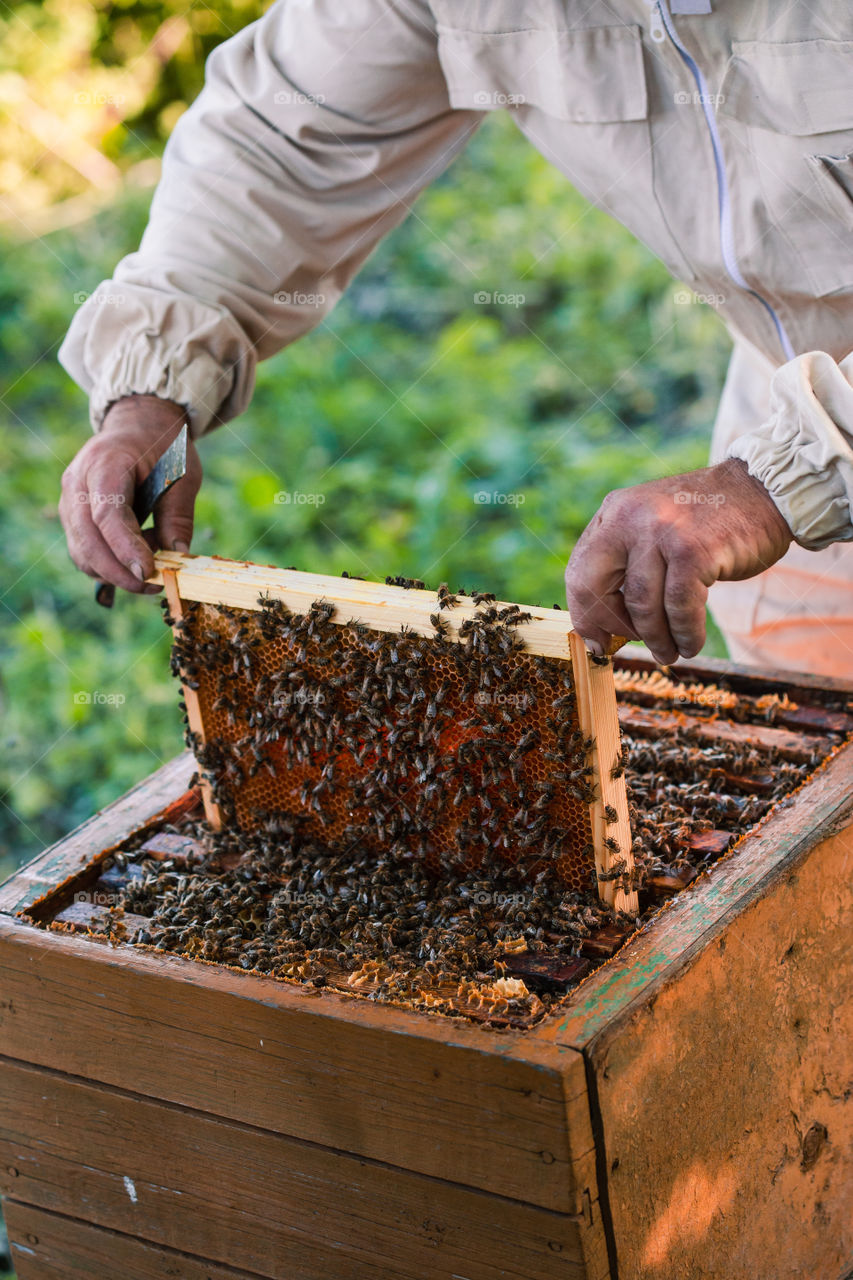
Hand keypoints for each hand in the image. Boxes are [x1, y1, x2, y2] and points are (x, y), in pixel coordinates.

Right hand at [59, 395, 201, 593]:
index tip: (148, 572)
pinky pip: (84, 551)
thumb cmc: (162, 448)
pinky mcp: (72, 517)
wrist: (136, 427)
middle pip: (87, 540)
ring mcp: (69, 501)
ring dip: (115, 572)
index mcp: (104, 463)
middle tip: (154, 585)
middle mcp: (77, 483)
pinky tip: (138, 555)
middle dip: (119, 571)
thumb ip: (178, 515)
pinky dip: (109, 565)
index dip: (125, 548)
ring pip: (81, 552)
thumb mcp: (182, 474)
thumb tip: (177, 556)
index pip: (107, 514)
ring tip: (152, 564)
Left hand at [564, 458, 792, 663]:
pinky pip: (679, 608)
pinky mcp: (692, 551)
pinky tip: (691, 643)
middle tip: (631, 644)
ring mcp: (660, 532)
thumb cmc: (708, 522)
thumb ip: (627, 563)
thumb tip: (604, 624)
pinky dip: (685, 634)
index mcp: (614, 514)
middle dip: (610, 627)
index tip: (598, 640)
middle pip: (596, 588)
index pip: (579, 572)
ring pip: (641, 605)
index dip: (586, 614)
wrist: (763, 490)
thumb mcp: (653, 527)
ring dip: (656, 639)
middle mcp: (629, 518)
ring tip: (670, 653)